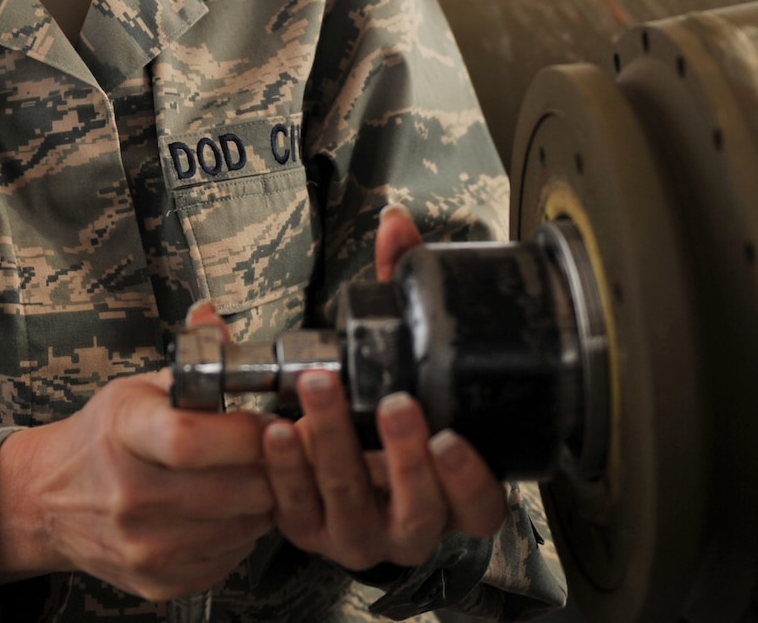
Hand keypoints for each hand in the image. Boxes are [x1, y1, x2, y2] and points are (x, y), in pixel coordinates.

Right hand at [0, 362, 273, 599]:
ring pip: (243, 527)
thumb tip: (212, 316)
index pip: (191, 440)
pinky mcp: (156, 580)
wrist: (51, 501)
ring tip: (245, 477)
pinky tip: (224, 510)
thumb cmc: (104, 438)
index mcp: (124, 432)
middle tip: (272, 451)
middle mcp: (128, 495)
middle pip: (234, 490)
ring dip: (260, 501)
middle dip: (269, 467)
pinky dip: (239, 534)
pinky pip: (229, 558)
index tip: (268, 422)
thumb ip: (191, 356)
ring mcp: (142, 544)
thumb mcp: (137, 387)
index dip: (245, 433)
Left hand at [259, 206, 507, 571]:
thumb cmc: (380, 400)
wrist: (325, 446)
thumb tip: (395, 225)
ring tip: (322, 394)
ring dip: (337, 448)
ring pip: (354, 509)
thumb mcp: (399, 346)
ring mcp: (358, 533)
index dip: (469, 481)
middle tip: (391, 404)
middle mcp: (411, 523)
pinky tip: (277, 430)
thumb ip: (400, 286)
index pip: (480, 507)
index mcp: (451, 492)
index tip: (450, 437)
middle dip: (402, 457)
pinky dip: (285, 470)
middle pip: (417, 510)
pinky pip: (296, 509)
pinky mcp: (307, 529)